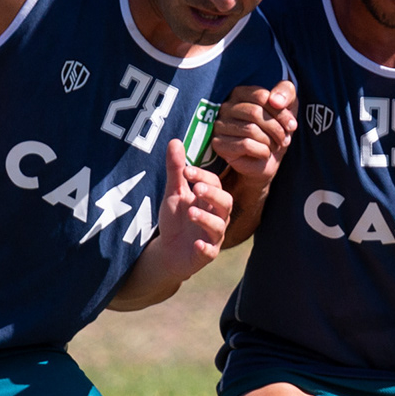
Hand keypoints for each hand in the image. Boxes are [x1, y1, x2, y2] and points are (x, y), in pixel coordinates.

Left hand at [143, 139, 232, 285]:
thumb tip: (175, 141)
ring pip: (219, 226)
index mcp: (209, 199)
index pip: (214, 183)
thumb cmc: (176, 220)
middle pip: (225, 203)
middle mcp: (216, 216)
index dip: (203, 176)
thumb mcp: (173, 193)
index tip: (186, 170)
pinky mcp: (207, 254)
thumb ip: (175, 170)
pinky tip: (196, 244)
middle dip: (213, 195)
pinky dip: (205, 248)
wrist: (169, 251)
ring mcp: (212, 236)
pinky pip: (210, 251)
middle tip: (197, 189)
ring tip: (191, 212)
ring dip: (206, 218)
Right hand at [212, 79, 296, 186]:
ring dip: (270, 141)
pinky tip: (265, 154)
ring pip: (251, 129)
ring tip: (275, 146)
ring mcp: (220, 126)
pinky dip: (262, 151)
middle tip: (285, 139)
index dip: (281, 113)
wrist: (266, 159)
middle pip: (255, 112)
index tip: (292, 126)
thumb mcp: (288, 105)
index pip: (261, 96)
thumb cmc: (275, 129)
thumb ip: (286, 92)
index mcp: (240, 93)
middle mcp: (226, 107)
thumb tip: (276, 100)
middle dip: (276, 128)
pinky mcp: (219, 144)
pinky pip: (245, 145)